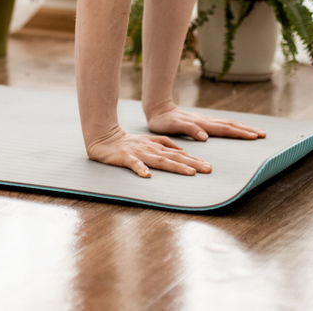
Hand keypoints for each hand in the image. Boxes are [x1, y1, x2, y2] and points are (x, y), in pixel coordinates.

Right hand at [85, 127, 211, 177]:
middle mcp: (151, 149)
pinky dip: (140, 168)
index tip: (208, 167)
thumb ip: (164, 145)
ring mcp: (139, 153)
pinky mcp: (125, 157)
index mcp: (156, 146)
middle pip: (174, 157)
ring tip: (189, 173)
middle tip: (208, 170)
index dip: (193, 159)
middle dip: (192, 163)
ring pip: (160, 160)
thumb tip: (181, 151)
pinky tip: (147, 176)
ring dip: (175, 166)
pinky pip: (133, 163)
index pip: (178, 153)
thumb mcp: (149, 142)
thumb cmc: (128, 143)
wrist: (104, 138)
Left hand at [146, 104, 266, 141]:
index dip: (240, 133)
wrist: (158, 109)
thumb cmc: (164, 121)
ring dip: (243, 128)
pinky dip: (233, 126)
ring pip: (228, 123)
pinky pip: (222, 124)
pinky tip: (237, 128)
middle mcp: (206, 121)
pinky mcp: (203, 122)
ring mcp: (205, 120)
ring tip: (256, 131)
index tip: (254, 136)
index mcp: (202, 124)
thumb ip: (189, 130)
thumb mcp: (173, 127)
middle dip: (247, 130)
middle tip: (263, 135)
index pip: (225, 129)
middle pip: (231, 125)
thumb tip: (205, 137)